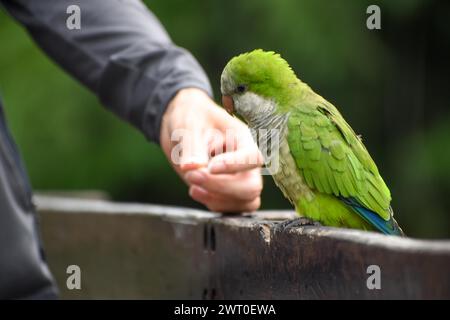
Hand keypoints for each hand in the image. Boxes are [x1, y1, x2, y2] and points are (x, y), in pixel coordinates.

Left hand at [160, 88, 262, 212]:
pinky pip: (230, 209)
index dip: (234, 166)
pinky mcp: (226, 193)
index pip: (252, 158)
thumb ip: (192, 146)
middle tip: (192, 175)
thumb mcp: (188, 125)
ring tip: (192, 183)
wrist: (180, 128)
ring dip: (217, 199)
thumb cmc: (190, 118)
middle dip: (222, 187)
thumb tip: (192, 167)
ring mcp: (238, 179)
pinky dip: (212, 204)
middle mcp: (245, 162)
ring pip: (245, 203)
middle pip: (251, 187)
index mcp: (242, 139)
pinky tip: (194, 190)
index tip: (210, 166)